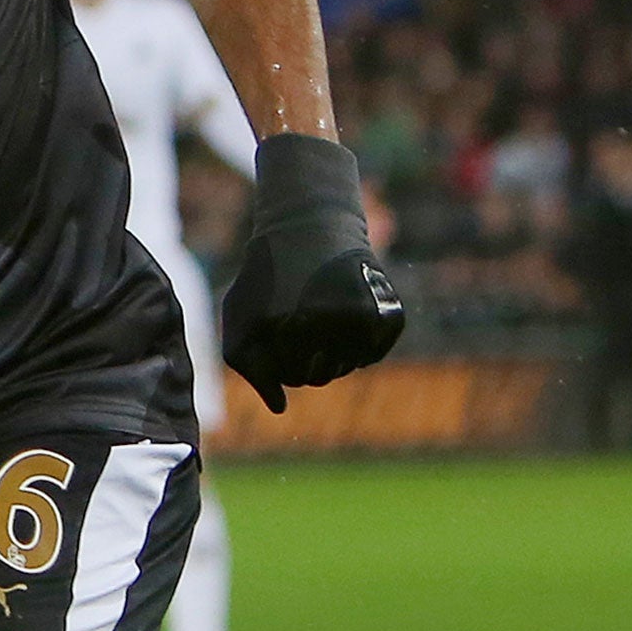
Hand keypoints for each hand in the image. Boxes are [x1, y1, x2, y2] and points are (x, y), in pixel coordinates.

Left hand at [222, 135, 404, 413]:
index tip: (278, 320)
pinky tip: (345, 310)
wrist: (310, 223)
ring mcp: (367, 319)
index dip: (281, 355)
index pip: (290, 376)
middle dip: (307, 356)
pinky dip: (359, 343)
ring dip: (332, 350)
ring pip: (347, 366)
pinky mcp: (391, 315)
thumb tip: (280, 406)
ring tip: (320, 309)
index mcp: (293, 325)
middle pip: (321, 375)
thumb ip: (247, 364)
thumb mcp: (240, 311)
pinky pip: (373, 354)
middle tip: (301, 316)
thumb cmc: (269, 272)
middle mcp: (333, 324)